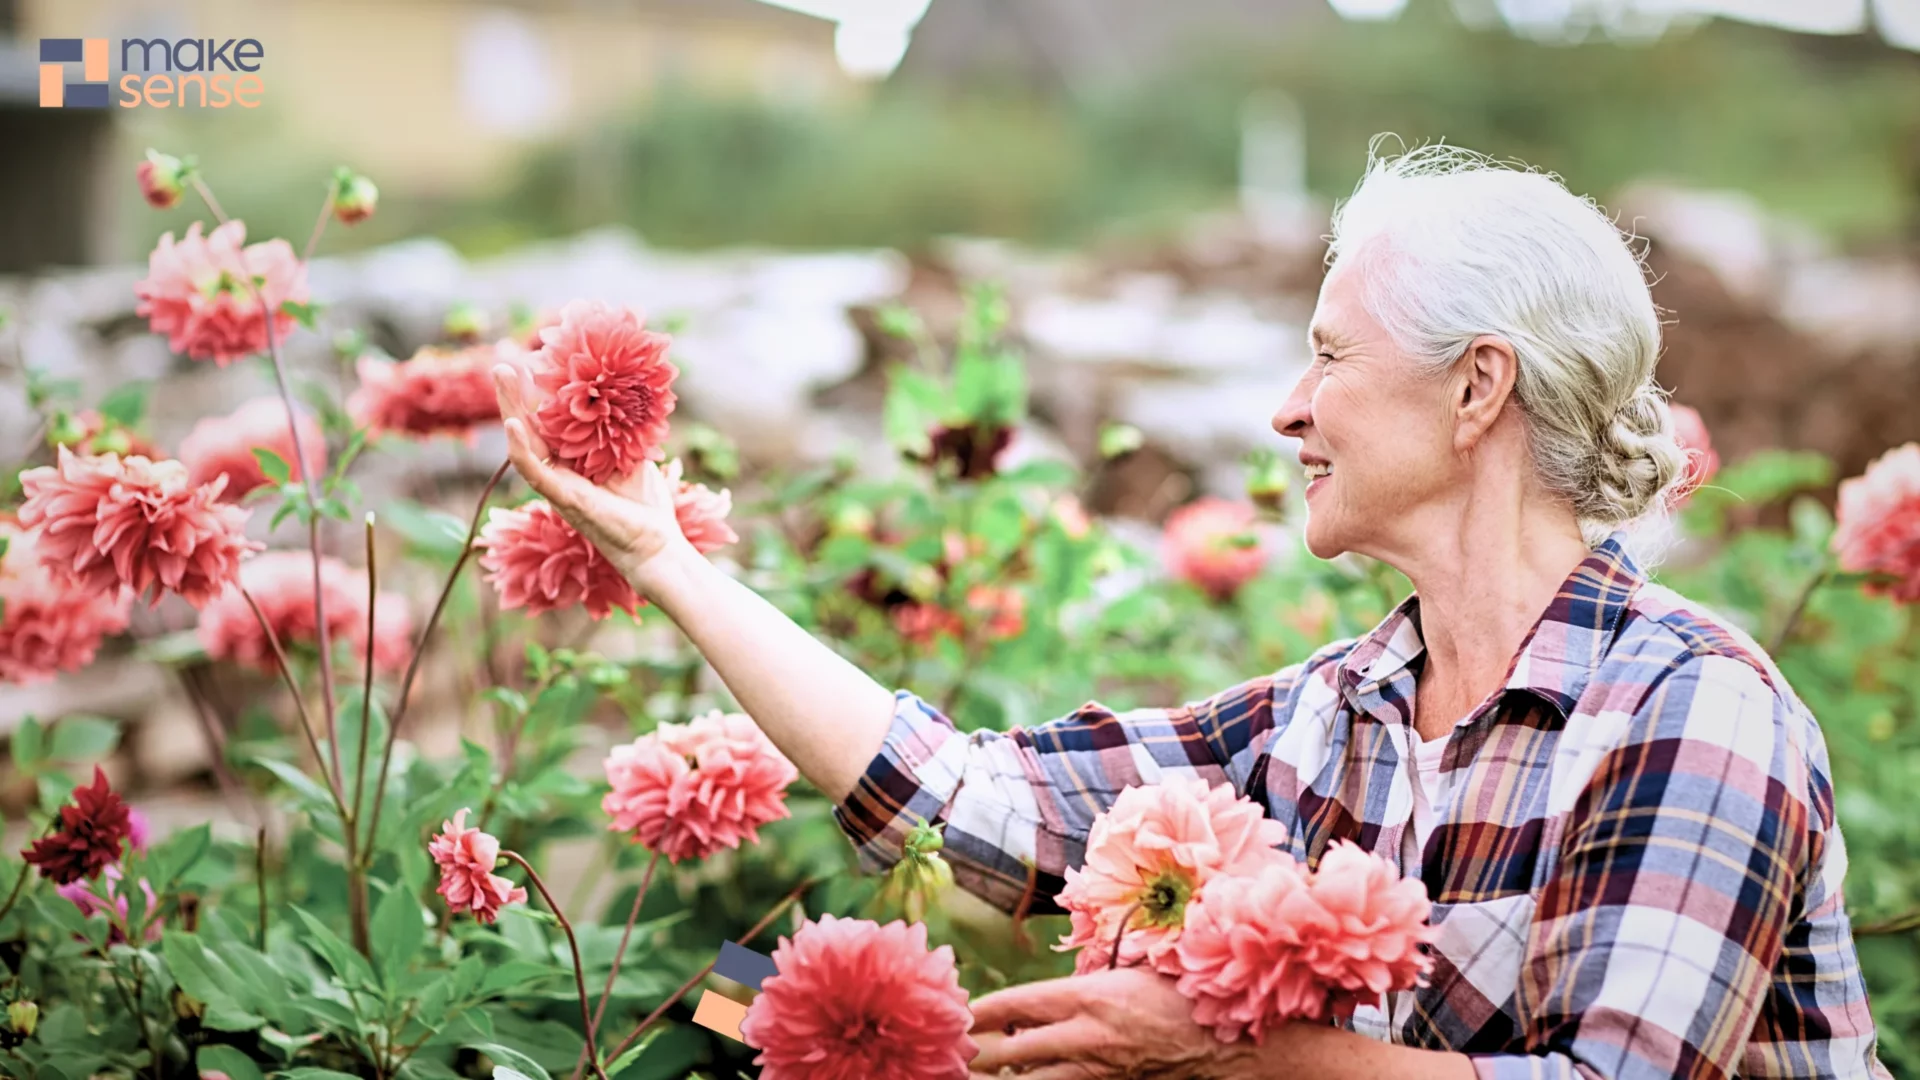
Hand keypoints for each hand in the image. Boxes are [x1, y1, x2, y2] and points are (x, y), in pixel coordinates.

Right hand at [492, 363, 692, 589]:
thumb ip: (621, 432)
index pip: (548, 423)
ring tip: (503, 377)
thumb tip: (624, 398)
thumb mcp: (632, 457)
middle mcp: (558, 472)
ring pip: (524, 445)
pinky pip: (535, 472)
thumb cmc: (644, 507)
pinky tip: (513, 425)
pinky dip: (521, 450)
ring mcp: (557, 486)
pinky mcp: (563, 500)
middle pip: (529, 428)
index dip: (539, 396)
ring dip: (511, 409)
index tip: (536, 363)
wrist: (655, 545)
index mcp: (572, 461)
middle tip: (503, 363)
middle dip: (515, 396)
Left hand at [968, 966, 1257, 1078]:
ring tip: (975, 1073)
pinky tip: (1024, 1079)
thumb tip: (1041, 998)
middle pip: (1010, 1050)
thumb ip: (1086, 982)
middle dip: (976, 1051)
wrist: (1228, 1042)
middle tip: (953, 1048)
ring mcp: (1097, 1070)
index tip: (958, 1011)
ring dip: (1002, 1076)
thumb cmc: (1181, 994)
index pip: (1016, 1003)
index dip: (980, 1010)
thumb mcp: (1132, 970)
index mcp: (1089, 995)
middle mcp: (1086, 1035)